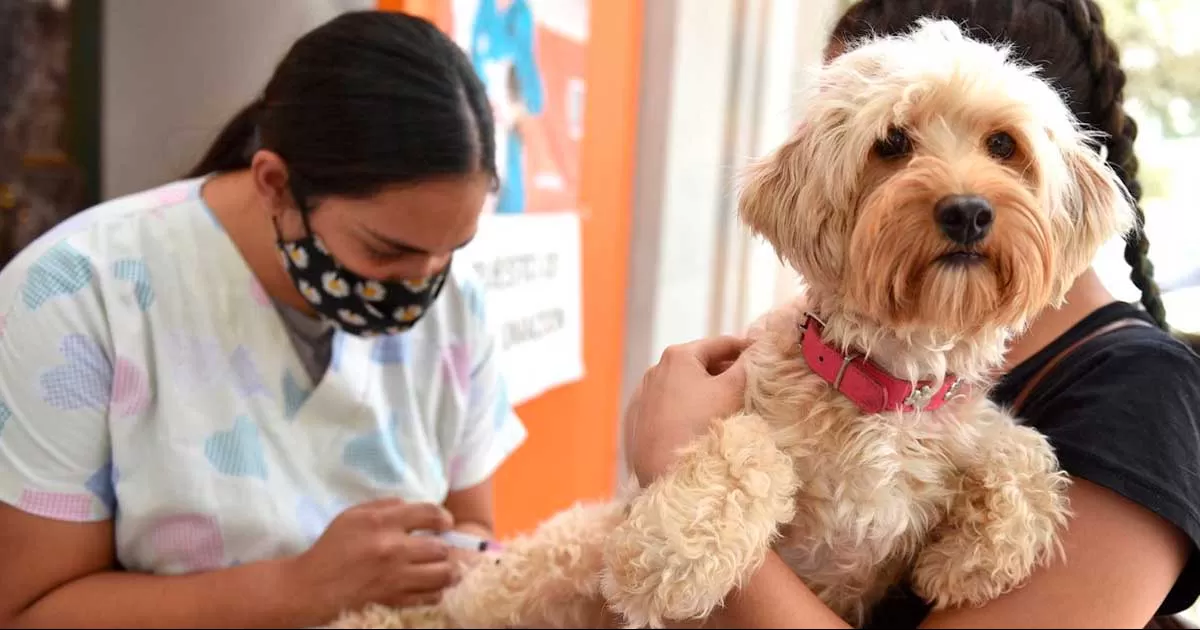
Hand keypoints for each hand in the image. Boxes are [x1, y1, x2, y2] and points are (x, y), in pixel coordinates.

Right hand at [290, 498, 457, 614]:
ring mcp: (396, 577)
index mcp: (382, 523)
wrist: (313, 586)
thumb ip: (385, 506)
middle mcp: (394, 549)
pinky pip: (431, 597)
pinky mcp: (395, 600)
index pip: (430, 514)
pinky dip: (435, 591)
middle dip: (444, 547)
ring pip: (443, 574)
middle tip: (439, 549)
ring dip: (446, 570)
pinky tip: (428, 585)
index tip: (445, 524)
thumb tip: (412, 506)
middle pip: (441, 547)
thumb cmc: (332, 547)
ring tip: (442, 568)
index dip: (444, 518)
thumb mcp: (353, 515)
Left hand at [624, 335, 751, 485]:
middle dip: (726, 372)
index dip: (747, 349)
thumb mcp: (732, 390)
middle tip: (751, 386)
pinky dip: (687, 408)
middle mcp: (655, 369)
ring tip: (728, 407)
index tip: (765, 359)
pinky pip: (669, 406)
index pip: (722, 344)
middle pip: (701, 364)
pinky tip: (700, 423)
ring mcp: (643, 395)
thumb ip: (749, 364)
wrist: (663, 474)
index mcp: (678, 355)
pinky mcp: (637, 420)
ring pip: (684, 386)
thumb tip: (763, 347)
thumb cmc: (700, 425)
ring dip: (706, 391)